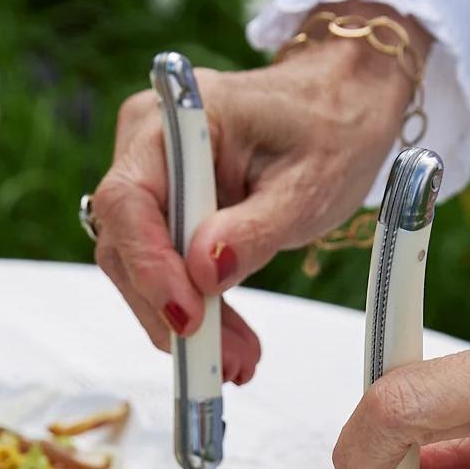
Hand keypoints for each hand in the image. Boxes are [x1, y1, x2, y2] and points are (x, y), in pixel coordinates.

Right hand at [89, 2, 426, 382]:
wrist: (342, 106)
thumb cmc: (331, 129)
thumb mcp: (308, 185)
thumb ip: (254, 229)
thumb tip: (202, 274)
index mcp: (177, 118)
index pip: (129, 200)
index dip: (150, 267)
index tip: (187, 319)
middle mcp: (148, 144)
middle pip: (127, 243)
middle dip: (171, 310)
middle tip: (225, 363)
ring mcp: (153, 177)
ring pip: (142, 267)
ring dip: (184, 322)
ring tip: (237, 362)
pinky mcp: (168, 209)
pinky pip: (166, 268)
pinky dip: (196, 309)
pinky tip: (229, 343)